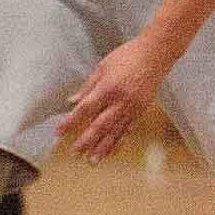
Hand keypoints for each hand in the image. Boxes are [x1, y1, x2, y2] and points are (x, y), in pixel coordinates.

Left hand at [57, 35, 169, 162]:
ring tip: (93, 160)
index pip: (84, 109)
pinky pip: (128, 130)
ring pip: (115, 132)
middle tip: (76, 153)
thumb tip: (72, 102)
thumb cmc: (128, 56)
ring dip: (103, 147)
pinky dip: (119, 142)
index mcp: (108, 88)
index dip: (70, 122)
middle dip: (86, 141)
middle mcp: (120, 101)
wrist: (156, 54)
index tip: (59, 132)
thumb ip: (87, 86)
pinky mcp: (141, 111)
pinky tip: (112, 151)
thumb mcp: (102, 66)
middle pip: (100, 125)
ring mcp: (132, 108)